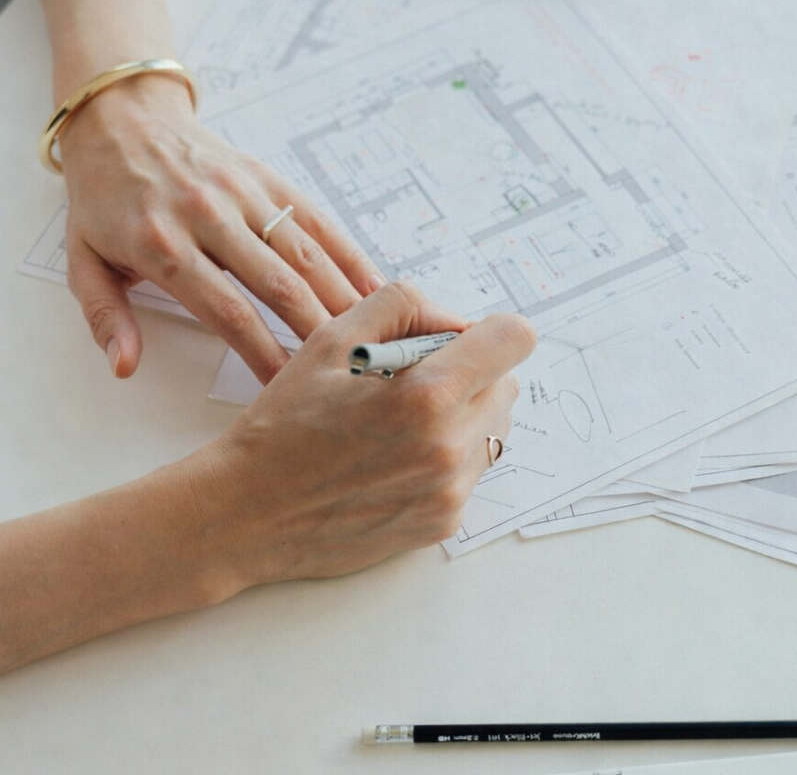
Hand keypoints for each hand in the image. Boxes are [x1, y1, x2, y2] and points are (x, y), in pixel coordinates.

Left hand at [58, 75, 385, 382]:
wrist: (122, 119)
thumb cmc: (104, 197)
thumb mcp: (82, 259)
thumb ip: (106, 317)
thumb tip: (125, 367)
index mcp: (162, 244)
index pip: (226, 311)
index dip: (263, 352)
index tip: (287, 385)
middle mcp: (209, 215)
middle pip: (278, 284)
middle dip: (317, 332)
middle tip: (348, 368)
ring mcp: (244, 193)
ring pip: (305, 253)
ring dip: (341, 296)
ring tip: (372, 333)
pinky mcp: (268, 177)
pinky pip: (316, 219)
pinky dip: (347, 253)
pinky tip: (372, 285)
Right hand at [184, 281, 536, 590]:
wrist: (248, 514)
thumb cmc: (285, 423)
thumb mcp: (332, 339)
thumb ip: (403, 307)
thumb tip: (457, 321)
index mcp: (427, 394)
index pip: (516, 339)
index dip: (489, 330)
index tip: (458, 340)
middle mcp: (450, 446)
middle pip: (507, 383)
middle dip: (472, 371)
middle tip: (413, 380)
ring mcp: (450, 490)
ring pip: (495, 427)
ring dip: (464, 414)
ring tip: (403, 421)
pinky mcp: (444, 521)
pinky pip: (473, 470)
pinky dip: (447, 455)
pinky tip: (396, 458)